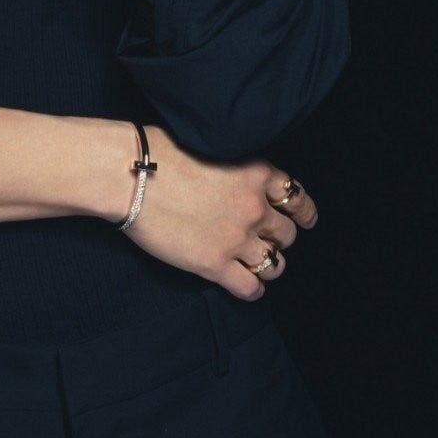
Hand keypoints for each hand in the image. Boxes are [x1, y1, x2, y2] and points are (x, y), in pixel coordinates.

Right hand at [124, 127, 317, 299]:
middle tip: (266, 239)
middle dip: (279, 238)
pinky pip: (250, 288)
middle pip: (287, 234)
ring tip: (257, 264)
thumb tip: (245, 183)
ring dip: (268, 265)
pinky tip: (246, 285)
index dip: (303, 212)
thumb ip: (240, 170)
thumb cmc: (162, 152)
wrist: (132, 175)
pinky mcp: (215, 265)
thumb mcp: (216, 148)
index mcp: (256, 173)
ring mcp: (237, 239)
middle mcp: (254, 207)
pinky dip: (253, 289)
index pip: (297, 197)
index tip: (305, 219)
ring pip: (275, 264)